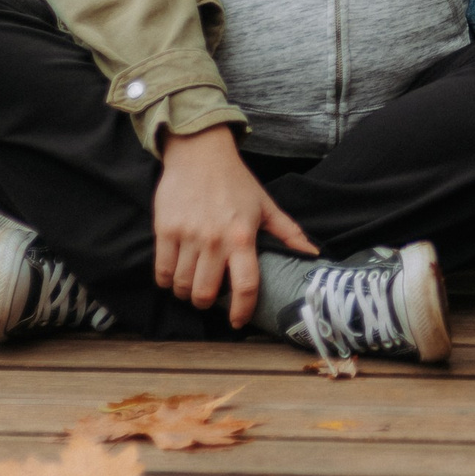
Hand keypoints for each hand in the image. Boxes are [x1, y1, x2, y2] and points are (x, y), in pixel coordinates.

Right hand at [153, 124, 316, 327]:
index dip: (242, 311)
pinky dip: (166, 281)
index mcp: (243, 236)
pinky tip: (173, 276)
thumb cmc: (235, 181)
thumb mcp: (265, 205)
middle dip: (207, 303)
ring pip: (182, 285)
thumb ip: (288, 232)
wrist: (200, 153)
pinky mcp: (165, 230)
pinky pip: (161, 271)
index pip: (246, 285)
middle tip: (209, 298)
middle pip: (206, 293)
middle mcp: (215, 240)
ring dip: (186, 293)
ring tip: (191, 286)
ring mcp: (188, 235)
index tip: (238, 322)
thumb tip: (313, 254)